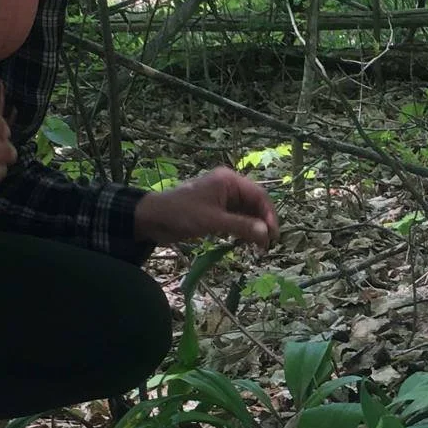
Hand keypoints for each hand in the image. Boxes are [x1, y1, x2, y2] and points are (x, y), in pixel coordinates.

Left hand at [134, 166, 279, 249]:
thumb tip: (266, 233)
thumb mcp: (213, 220)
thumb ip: (241, 226)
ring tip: (258, 247)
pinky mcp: (216, 210)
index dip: (269, 215)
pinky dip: (243, 229)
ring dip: (254, 228)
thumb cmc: (182, 213)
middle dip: (262, 223)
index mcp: (229, 181)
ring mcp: (222, 198)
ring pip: (247, 212)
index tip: (273, 235)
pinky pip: (237, 218)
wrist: (154, 218)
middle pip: (255, 203)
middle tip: (267, 245)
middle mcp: (229, 187)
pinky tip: (245, 242)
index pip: (259, 196)